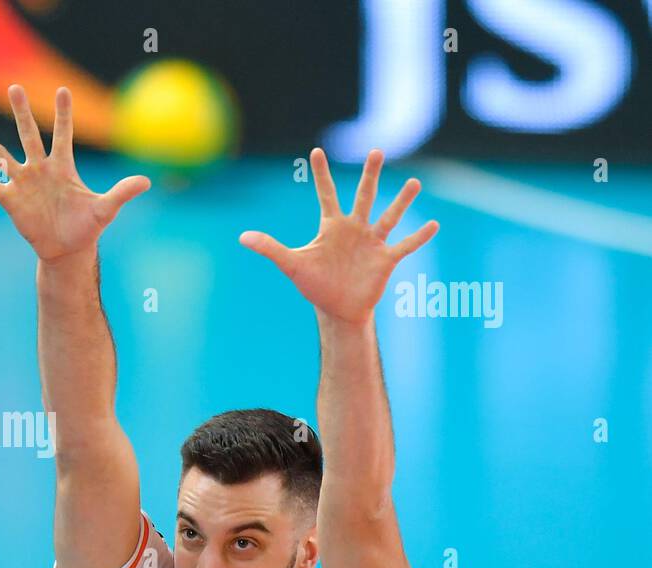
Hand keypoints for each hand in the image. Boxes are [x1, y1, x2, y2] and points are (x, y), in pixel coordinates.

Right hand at [0, 85, 149, 263]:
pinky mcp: (11, 201)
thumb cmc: (87, 227)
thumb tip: (148, 181)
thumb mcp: (105, 209)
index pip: (63, 134)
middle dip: (22, 113)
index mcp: (63, 167)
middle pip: (29, 135)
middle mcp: (40, 169)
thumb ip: (122, 193)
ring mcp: (23, 183)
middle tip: (14, 88)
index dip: (64, 114)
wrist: (67, 250)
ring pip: (1, 156)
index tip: (63, 90)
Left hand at [239, 148, 437, 323]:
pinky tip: (433, 224)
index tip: (316, 151)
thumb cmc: (315, 285)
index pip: (325, 194)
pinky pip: (405, 245)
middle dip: (370, 175)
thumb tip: (241, 237)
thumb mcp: (291, 264)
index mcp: (331, 226)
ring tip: (414, 182)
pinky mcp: (386, 259)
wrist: (337, 309)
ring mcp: (372, 242)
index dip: (320, 174)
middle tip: (376, 150)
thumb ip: (269, 248)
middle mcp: (354, 229)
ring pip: (389, 216)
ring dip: (401, 201)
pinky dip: (418, 237)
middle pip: (364, 196)